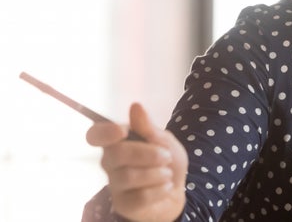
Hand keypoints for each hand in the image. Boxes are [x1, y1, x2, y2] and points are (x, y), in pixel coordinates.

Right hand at [86, 103, 187, 221]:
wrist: (177, 190)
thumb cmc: (167, 162)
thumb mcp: (165, 141)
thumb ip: (149, 127)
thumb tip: (135, 106)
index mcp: (117, 142)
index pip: (95, 135)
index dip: (104, 132)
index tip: (122, 131)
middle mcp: (110, 162)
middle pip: (117, 154)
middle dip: (148, 154)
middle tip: (167, 157)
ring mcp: (114, 184)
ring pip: (129, 176)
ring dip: (158, 173)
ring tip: (167, 174)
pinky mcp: (123, 203)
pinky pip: (139, 196)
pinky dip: (160, 190)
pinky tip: (165, 187)